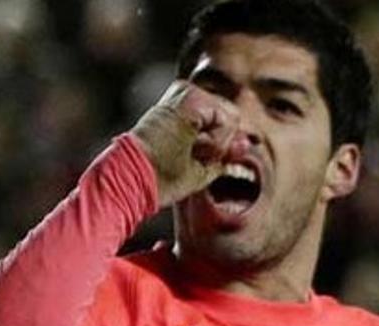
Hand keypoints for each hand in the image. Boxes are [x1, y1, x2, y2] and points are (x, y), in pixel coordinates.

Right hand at [130, 81, 239, 206]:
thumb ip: (223, 154)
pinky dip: (218, 140)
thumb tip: (247, 143)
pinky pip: (226, 117)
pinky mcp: (190, 98)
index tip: (203, 160)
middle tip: (195, 159)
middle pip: (229, 116)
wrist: (130, 179)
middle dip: (221, 144)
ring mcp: (186, 93)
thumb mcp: (198, 167)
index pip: (223, 119)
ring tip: (193, 155)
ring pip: (229, 115)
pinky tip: (198, 150)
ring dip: (218, 142)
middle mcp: (183, 94)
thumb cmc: (157, 178)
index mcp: (182, 108)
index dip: (223, 145)